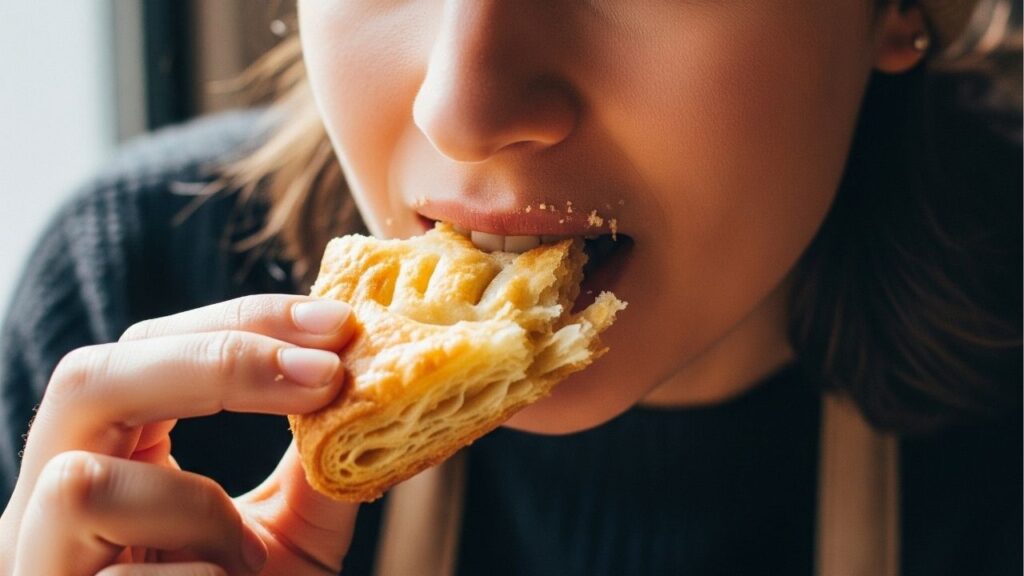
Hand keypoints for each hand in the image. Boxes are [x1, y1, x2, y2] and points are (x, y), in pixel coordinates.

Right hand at [0, 295, 359, 574]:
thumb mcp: (289, 534)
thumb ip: (314, 465)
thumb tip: (363, 381)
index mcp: (113, 453)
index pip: (153, 348)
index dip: (244, 323)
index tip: (339, 324)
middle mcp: (55, 495)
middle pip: (88, 378)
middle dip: (218, 361)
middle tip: (324, 372)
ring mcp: (38, 559)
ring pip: (80, 483)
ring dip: (193, 508)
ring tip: (241, 557)